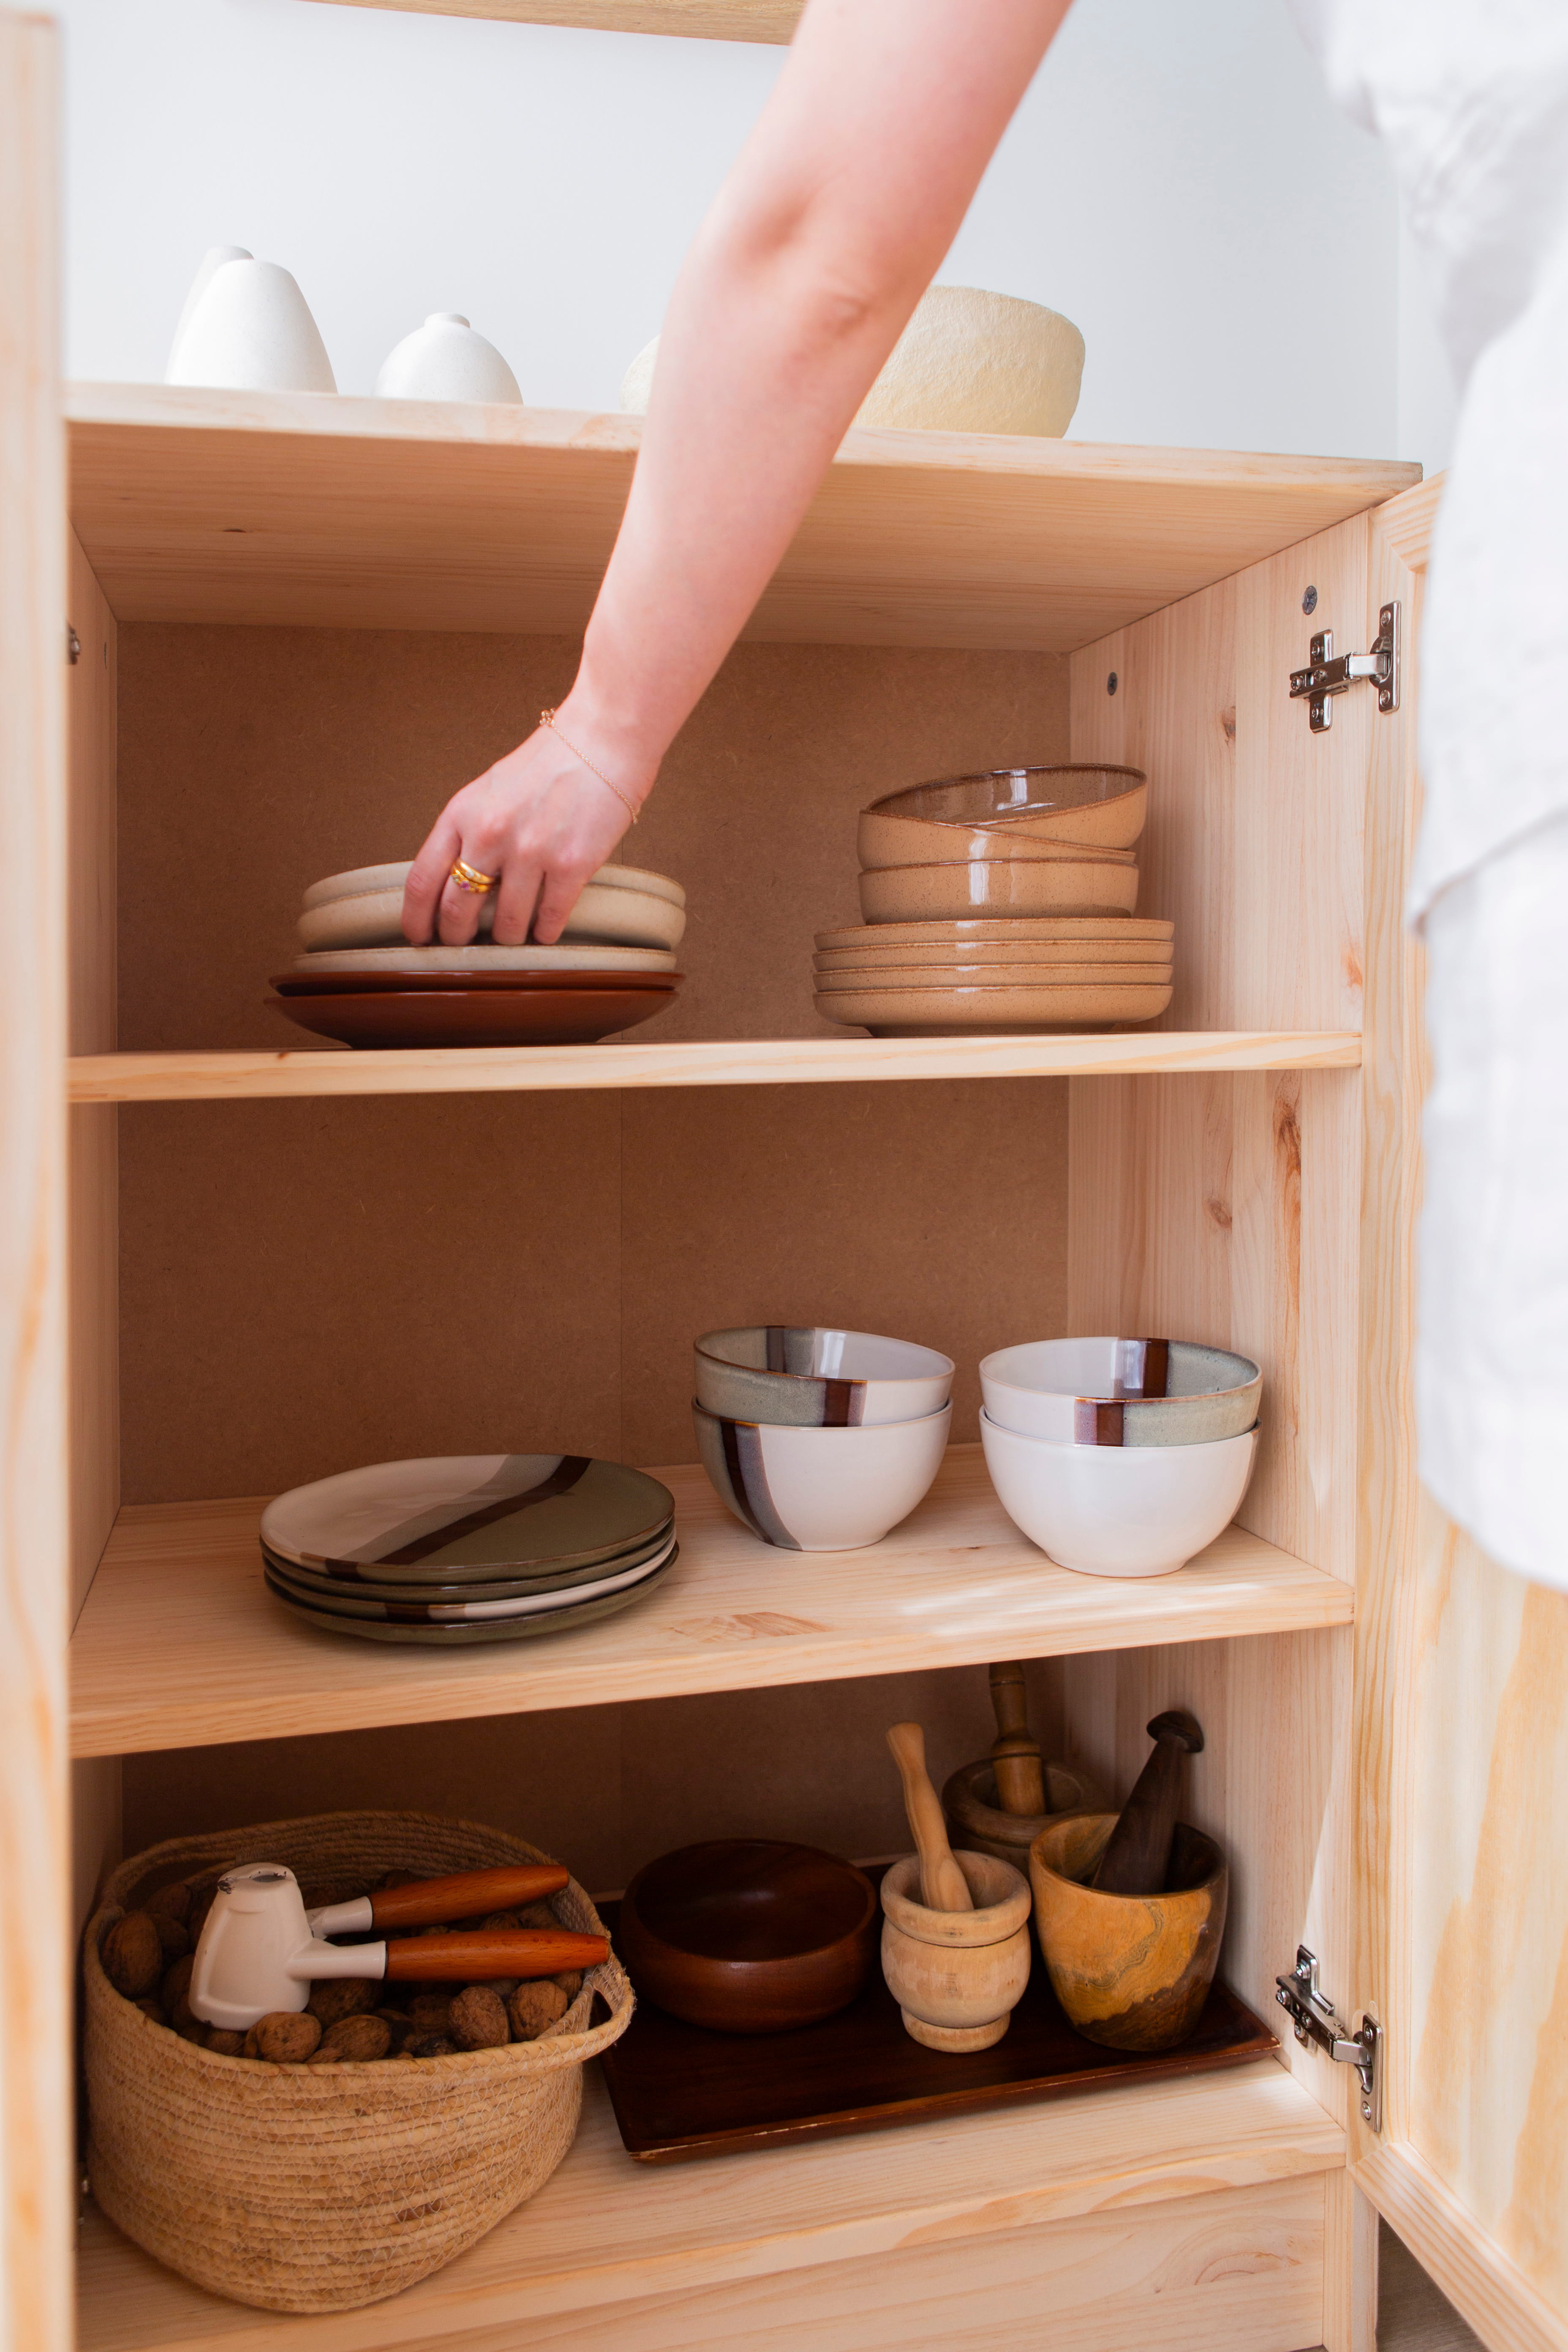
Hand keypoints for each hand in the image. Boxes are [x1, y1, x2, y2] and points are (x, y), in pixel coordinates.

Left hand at [402, 715, 648, 947]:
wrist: (601, 742)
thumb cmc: (546, 767)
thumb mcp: (487, 792)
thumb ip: (465, 833)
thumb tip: (450, 883)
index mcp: (461, 814)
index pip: (421, 881)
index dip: (416, 920)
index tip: (421, 938)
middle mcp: (490, 834)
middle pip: (458, 911)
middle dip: (458, 938)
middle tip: (467, 944)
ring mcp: (531, 851)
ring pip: (507, 925)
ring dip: (509, 937)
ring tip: (515, 932)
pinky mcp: (571, 865)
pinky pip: (549, 921)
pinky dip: (545, 933)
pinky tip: (546, 928)